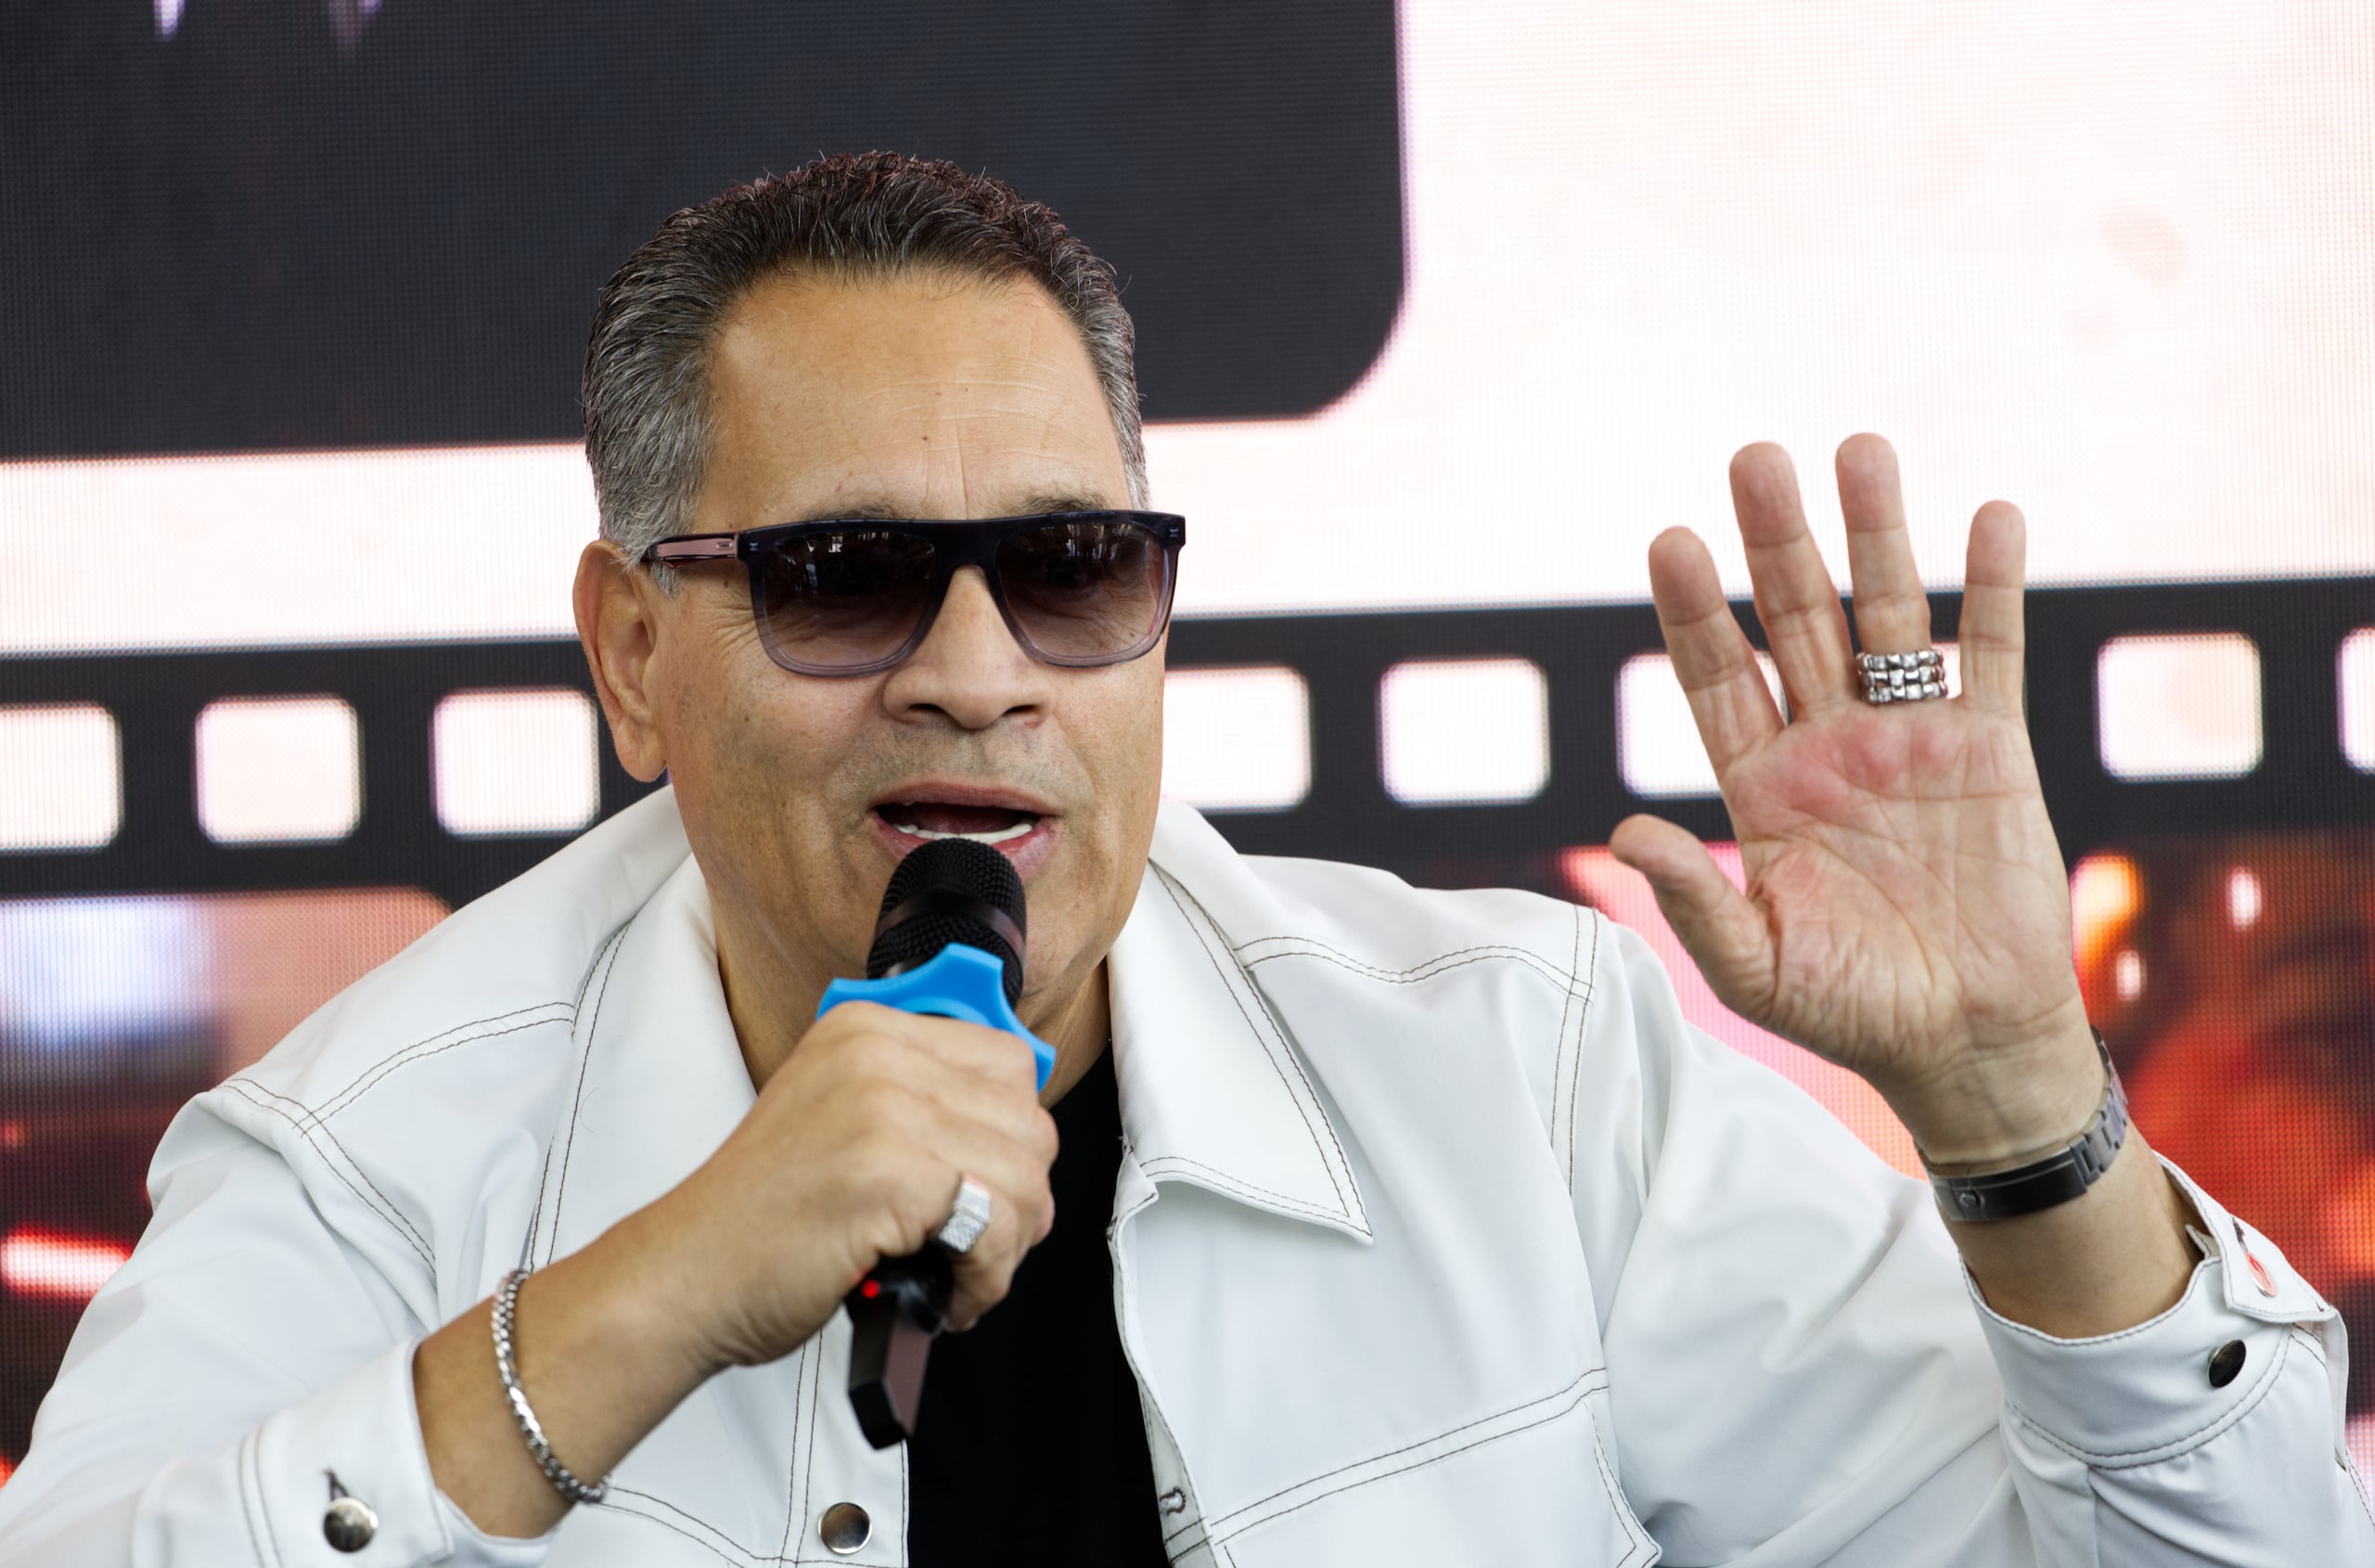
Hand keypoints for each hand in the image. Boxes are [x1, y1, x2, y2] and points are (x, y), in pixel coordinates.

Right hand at [645, 999, 1058, 1368]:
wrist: (685, 1276)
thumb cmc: (761, 1220)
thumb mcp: (837, 1117)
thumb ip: (916, 1102)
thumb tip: (1016, 1134)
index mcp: (867, 1030)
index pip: (1008, 1062)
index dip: (1012, 1136)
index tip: (988, 1184)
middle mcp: (879, 1054)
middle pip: (1028, 1123)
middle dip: (1017, 1199)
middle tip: (975, 1244)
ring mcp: (885, 1109)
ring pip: (1025, 1179)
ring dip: (1005, 1247)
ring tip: (957, 1275)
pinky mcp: (891, 1173)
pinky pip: (997, 1227)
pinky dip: (985, 1278)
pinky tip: (947, 1295)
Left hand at [1610, 436, 2099, 1162]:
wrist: (1965, 1043)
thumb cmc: (1850, 1012)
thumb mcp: (1753, 967)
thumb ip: (1695, 898)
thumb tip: (1624, 832)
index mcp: (1762, 787)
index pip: (1716, 678)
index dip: (1692, 611)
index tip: (1670, 541)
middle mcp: (1829, 745)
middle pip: (1796, 620)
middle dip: (1777, 541)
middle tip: (1756, 458)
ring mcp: (1910, 740)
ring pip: (1887, 616)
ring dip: (1877, 535)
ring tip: (1862, 449)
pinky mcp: (1993, 751)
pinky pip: (1990, 653)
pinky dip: (1991, 588)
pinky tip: (1989, 518)